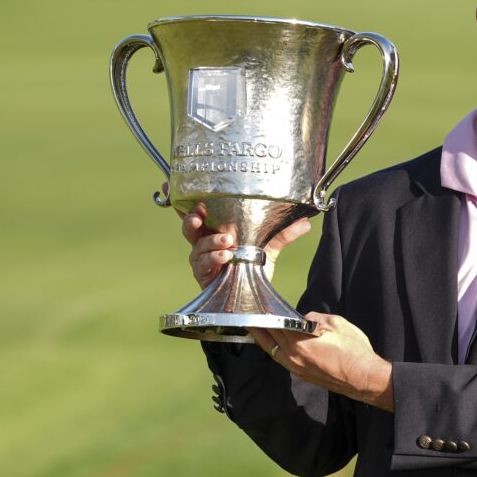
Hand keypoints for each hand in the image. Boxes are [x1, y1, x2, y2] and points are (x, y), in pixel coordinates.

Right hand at [176, 189, 311, 288]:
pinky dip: (213, 260)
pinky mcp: (204, 276)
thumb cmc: (255, 263)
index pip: (194, 209)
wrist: (255, 294)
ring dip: (210, 242)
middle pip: (188, 226)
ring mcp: (202, 259)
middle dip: (191, 219)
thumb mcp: (271, 244)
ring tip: (227, 241)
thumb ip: (285, 232)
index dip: (181, 197)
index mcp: (214, 227)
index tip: (170, 182)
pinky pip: (203, 266)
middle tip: (200, 214)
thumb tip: (306, 219)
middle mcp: (203, 241)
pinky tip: (225, 257)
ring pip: (196, 247)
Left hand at [250, 313, 393, 410]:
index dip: (266, 316)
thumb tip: (304, 319)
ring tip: (259, 331)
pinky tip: (280, 344)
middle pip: (269, 341)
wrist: (364, 378)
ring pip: (274, 353)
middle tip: (249, 319)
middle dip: (259, 329)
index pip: (275, 326)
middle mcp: (293, 358)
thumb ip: (315, 318)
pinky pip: (284, 360)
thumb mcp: (337, 324)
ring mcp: (297, 369)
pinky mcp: (303, 376)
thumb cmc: (353, 350)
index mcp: (298, 342)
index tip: (258, 309)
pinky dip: (278, 350)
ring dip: (266, 341)